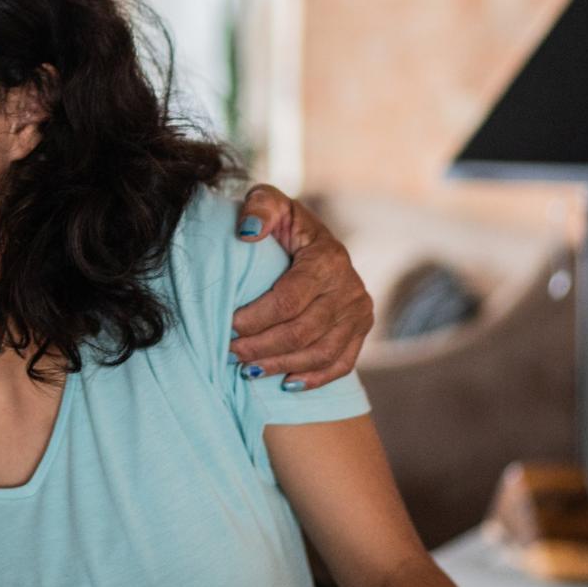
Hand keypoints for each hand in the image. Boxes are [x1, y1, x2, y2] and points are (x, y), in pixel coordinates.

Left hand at [229, 184, 372, 390]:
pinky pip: (341, 364)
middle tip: (229, 353)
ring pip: (320, 352)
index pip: (288, 300)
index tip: (226, 325)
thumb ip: (258, 209)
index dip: (255, 318)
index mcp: (327, 258)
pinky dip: (314, 379)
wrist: (314, 239)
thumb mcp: (269, 203)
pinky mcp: (361, 330)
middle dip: (261, 346)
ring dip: (281, 365)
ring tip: (247, 370)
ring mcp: (359, 312)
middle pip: (302, 331)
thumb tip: (247, 233)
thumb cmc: (283, 223)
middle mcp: (349, 287)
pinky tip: (286, 384)